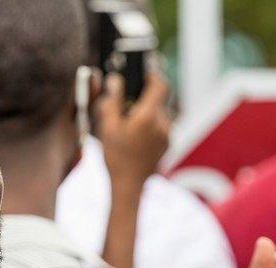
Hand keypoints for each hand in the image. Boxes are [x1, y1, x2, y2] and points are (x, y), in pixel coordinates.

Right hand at [94, 72, 169, 193]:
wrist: (128, 185)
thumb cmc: (116, 157)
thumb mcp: (108, 127)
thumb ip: (112, 101)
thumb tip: (115, 80)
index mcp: (148, 116)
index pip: (160, 84)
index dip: (153, 74)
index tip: (142, 73)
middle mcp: (162, 123)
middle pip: (160, 98)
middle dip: (146, 95)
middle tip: (129, 99)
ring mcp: (167, 134)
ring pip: (160, 113)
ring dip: (147, 111)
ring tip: (129, 121)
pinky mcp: (167, 144)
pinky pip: (160, 126)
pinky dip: (150, 124)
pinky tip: (135, 135)